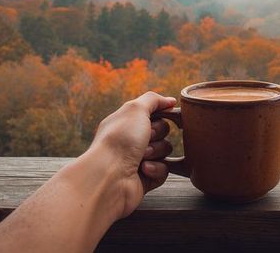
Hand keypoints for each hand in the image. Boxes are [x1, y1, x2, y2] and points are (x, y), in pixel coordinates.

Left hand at [90, 91, 175, 217]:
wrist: (109, 177)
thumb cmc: (119, 141)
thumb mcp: (135, 109)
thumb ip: (153, 100)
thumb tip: (169, 101)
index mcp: (126, 122)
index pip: (153, 112)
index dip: (161, 113)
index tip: (168, 112)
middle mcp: (131, 139)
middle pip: (163, 130)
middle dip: (157, 134)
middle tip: (145, 139)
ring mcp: (138, 159)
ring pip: (165, 150)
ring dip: (157, 151)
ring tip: (142, 157)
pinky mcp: (146, 178)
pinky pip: (164, 169)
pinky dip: (156, 169)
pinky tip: (143, 170)